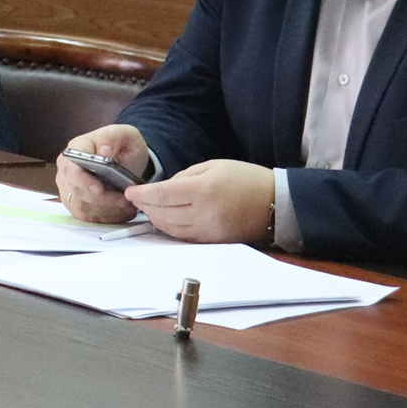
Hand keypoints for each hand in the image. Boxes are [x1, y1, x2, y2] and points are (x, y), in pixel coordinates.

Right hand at [56, 124, 151, 223]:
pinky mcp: (75, 201)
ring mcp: (68, 186)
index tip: (100, 189)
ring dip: (104, 209)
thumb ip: (113, 138)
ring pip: (80, 206)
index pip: (69, 167)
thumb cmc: (124, 146)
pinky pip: (85, 215)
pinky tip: (118, 210)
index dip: (82, 180)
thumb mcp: (125, 135)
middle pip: (75, 190)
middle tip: (123, 200)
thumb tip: (103, 151)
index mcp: (75, 149)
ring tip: (125, 205)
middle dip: (100, 199)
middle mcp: (66, 168)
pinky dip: (103, 216)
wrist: (127, 159)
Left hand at [126, 159, 275, 243]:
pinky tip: (163, 219)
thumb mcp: (214, 166)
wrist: (276, 203)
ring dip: (154, 218)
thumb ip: (185, 176)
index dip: (142, 194)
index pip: (163, 195)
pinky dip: (169, 228)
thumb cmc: (246, 178)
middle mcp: (203, 213)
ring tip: (146, 208)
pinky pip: (183, 236)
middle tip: (135, 198)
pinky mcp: (213, 241)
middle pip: (163, 213)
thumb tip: (164, 188)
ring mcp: (208, 230)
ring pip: (170, 228)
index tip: (129, 191)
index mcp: (203, 190)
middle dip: (145, 206)